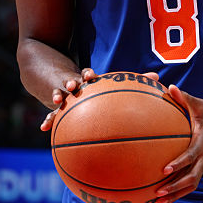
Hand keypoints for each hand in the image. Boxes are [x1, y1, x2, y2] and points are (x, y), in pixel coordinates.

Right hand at [38, 70, 161, 130]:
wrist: (60, 80)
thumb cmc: (93, 86)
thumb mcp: (107, 83)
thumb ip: (133, 82)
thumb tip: (158, 77)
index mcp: (87, 80)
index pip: (87, 74)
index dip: (88, 75)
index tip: (90, 76)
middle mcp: (74, 85)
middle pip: (71, 82)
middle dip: (71, 82)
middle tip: (72, 86)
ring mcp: (63, 95)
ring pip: (59, 95)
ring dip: (57, 96)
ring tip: (56, 100)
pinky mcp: (56, 107)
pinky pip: (51, 115)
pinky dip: (48, 121)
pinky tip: (44, 128)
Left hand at [154, 85, 202, 202]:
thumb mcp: (199, 104)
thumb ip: (184, 98)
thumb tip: (170, 87)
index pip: (191, 155)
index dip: (179, 163)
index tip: (164, 169)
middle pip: (191, 178)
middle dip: (175, 187)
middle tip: (158, 192)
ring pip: (191, 185)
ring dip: (176, 195)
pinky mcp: (201, 167)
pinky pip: (190, 183)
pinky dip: (178, 192)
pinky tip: (164, 198)